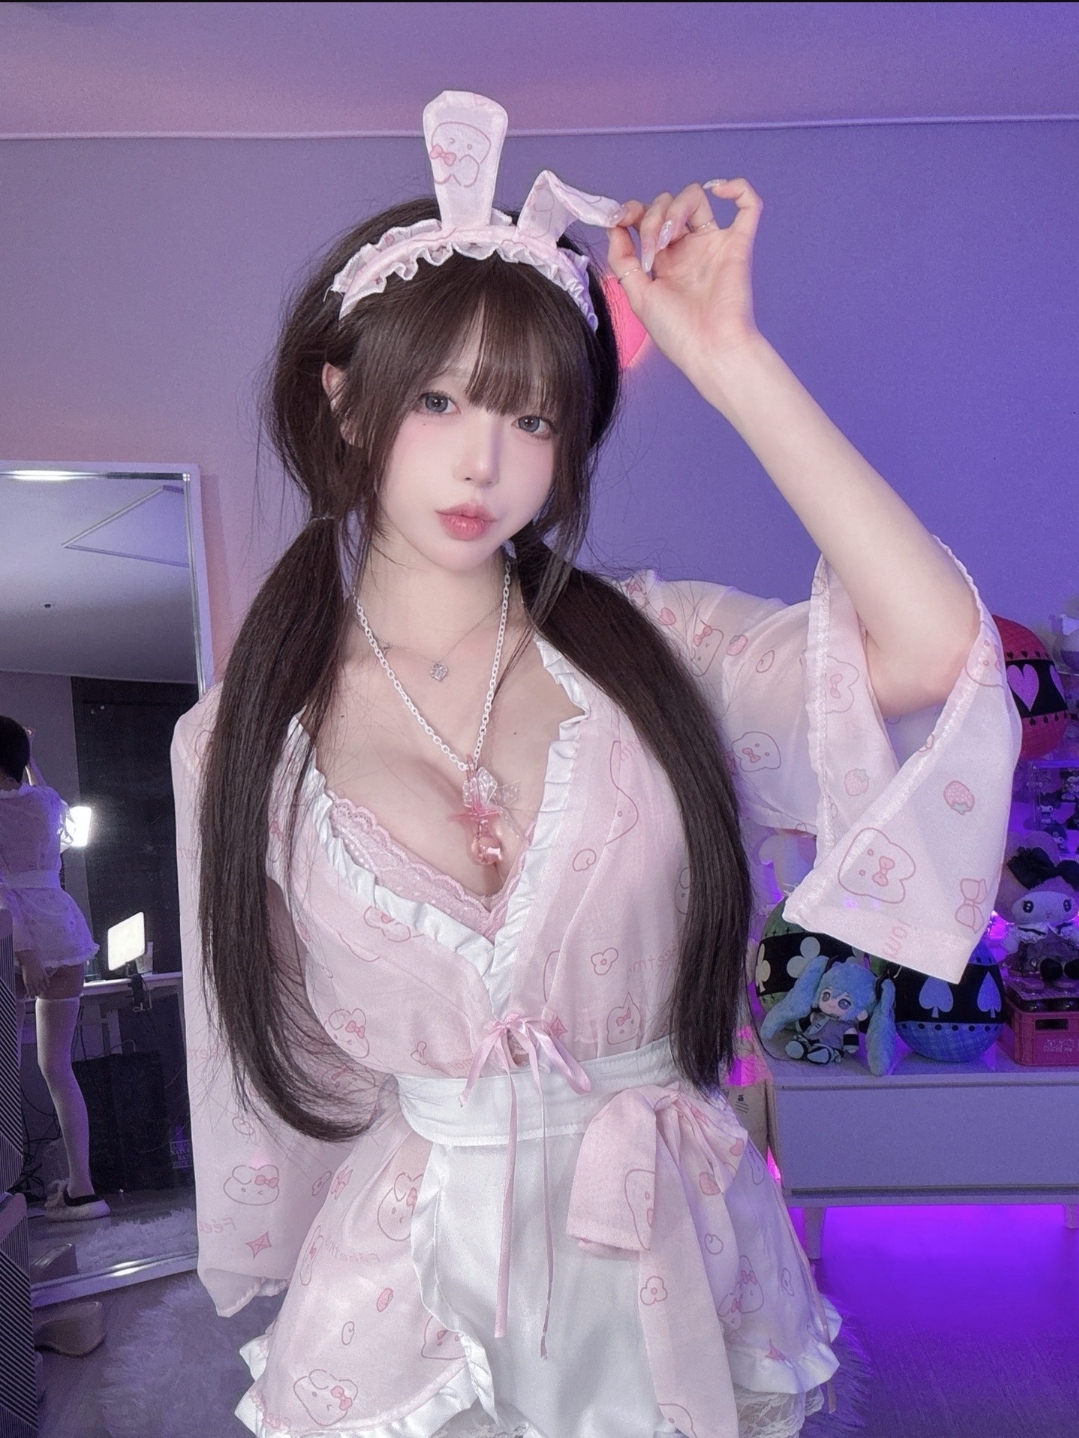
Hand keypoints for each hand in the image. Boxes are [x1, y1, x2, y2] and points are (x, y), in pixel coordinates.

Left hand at [18, 952, 48, 998]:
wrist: (30, 961)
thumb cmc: (26, 970)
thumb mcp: (25, 979)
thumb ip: (28, 987)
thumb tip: (27, 995)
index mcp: (28, 984)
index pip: (32, 994)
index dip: (33, 996)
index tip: (33, 995)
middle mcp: (34, 982)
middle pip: (38, 992)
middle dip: (38, 993)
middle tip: (38, 991)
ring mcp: (40, 979)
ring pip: (44, 989)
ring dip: (43, 989)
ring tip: (42, 987)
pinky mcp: (44, 975)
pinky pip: (47, 983)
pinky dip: (47, 985)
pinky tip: (45, 984)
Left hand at [606, 180, 763, 386]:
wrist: (709, 350)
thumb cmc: (676, 332)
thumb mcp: (637, 295)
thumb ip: (622, 260)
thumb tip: (613, 227)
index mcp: (664, 261)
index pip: (646, 219)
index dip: (631, 211)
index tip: (620, 219)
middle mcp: (688, 249)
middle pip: (668, 205)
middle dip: (652, 217)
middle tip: (652, 249)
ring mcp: (713, 245)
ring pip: (696, 197)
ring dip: (676, 208)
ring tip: (670, 238)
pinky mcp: (738, 245)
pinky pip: (750, 205)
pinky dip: (738, 187)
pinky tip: (719, 190)